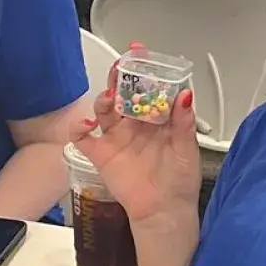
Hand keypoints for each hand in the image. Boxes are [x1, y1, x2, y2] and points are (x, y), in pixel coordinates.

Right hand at [73, 54, 202, 227]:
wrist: (163, 212)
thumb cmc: (179, 182)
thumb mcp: (187, 149)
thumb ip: (184, 122)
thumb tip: (185, 94)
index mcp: (157, 119)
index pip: (148, 87)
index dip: (143, 69)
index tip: (140, 53)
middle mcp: (135, 125)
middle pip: (122, 93)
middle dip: (120, 77)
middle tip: (120, 67)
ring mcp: (116, 138)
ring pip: (103, 110)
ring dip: (103, 100)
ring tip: (109, 99)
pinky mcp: (101, 155)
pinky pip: (82, 138)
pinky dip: (78, 128)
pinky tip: (86, 125)